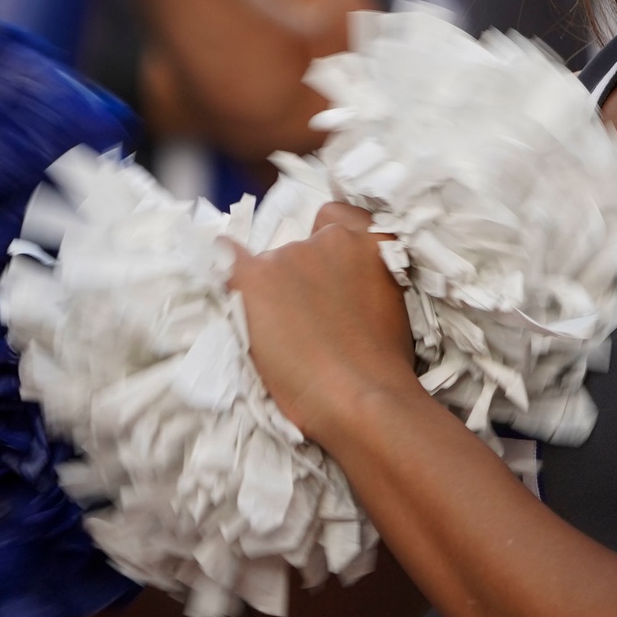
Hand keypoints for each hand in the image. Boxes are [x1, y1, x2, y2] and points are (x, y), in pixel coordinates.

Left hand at [228, 203, 419, 446]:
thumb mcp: (392, 307)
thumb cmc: (383, 368)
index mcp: (372, 243)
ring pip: (270, 266)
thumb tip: (345, 291)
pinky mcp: (254, 278)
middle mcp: (330, 240)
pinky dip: (226, 267)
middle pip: (301, 247)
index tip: (325, 270)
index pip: (339, 218)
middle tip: (306, 321)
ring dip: (273, 291)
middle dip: (300, 276)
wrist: (360, 398)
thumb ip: (368, 283)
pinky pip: (228, 258)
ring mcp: (290, 257)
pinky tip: (224, 275)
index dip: (327, 241)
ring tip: (283, 337)